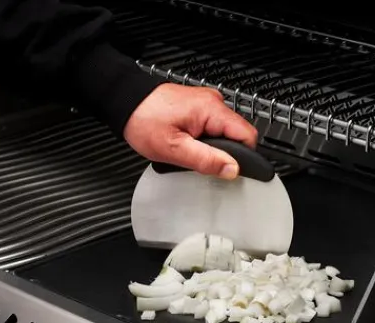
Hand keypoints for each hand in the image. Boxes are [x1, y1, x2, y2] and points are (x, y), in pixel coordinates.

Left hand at [123, 83, 258, 178]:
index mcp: (212, 109)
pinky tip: (187, 141)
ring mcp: (206, 102)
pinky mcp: (199, 106)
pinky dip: (204, 138)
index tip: (228, 169)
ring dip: (212, 146)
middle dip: (223, 152)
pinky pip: (213, 126)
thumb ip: (206, 160)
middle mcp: (214, 101)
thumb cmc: (143, 121)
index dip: (242, 157)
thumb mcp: (174, 149)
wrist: (126, 102)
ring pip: (225, 132)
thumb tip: (232, 169)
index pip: (248, 135)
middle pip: (237, 134)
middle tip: (199, 159)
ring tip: (189, 149)